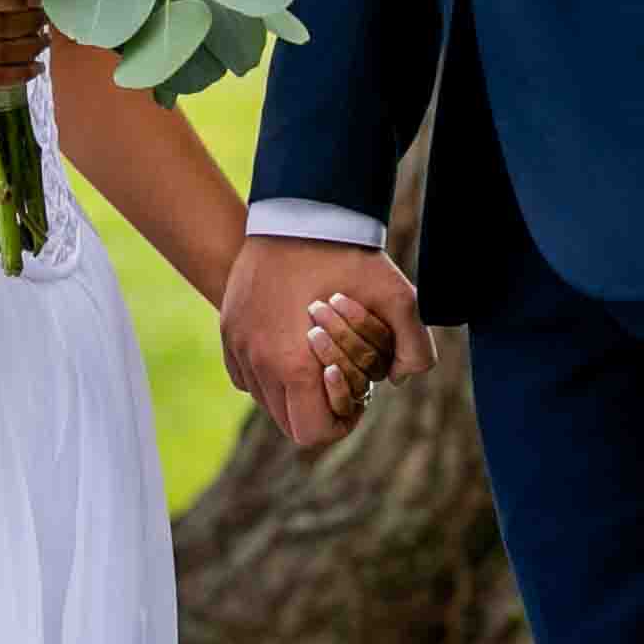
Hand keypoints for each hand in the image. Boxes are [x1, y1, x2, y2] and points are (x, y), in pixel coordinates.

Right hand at [221, 237, 431, 452]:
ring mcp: (238, 346)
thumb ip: (415, 346)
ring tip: (318, 354)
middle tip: (340, 373)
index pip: (312, 432)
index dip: (340, 422)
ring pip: (265, 399)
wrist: (298, 211)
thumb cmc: (346, 255)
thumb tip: (402, 379)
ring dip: (292, 389)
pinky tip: (291, 339)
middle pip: (288, 422)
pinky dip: (268, 370)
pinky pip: (246, 374)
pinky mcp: (227, 329)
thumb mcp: (396, 295)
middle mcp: (259, 362)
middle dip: (318, 407)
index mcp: (294, 364)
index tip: (357, 395)